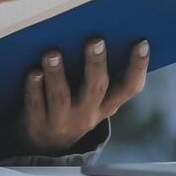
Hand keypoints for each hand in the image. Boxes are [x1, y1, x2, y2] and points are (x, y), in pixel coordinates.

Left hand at [16, 37, 149, 154]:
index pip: (129, 88)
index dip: (138, 67)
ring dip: (57, 74)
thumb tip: (96, 31)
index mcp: (106, 105)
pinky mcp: (37, 124)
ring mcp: (62, 121)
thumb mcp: (90, 99)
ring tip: (52, 53)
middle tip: (95, 40)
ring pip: (61, 97)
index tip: (142, 43)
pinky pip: (36, 104)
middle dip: (95, 64)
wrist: (44, 145)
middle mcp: (87, 115)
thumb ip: (94, 74)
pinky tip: (33, 72)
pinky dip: (34, 87)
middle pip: (95, 88)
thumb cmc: (71, 106)